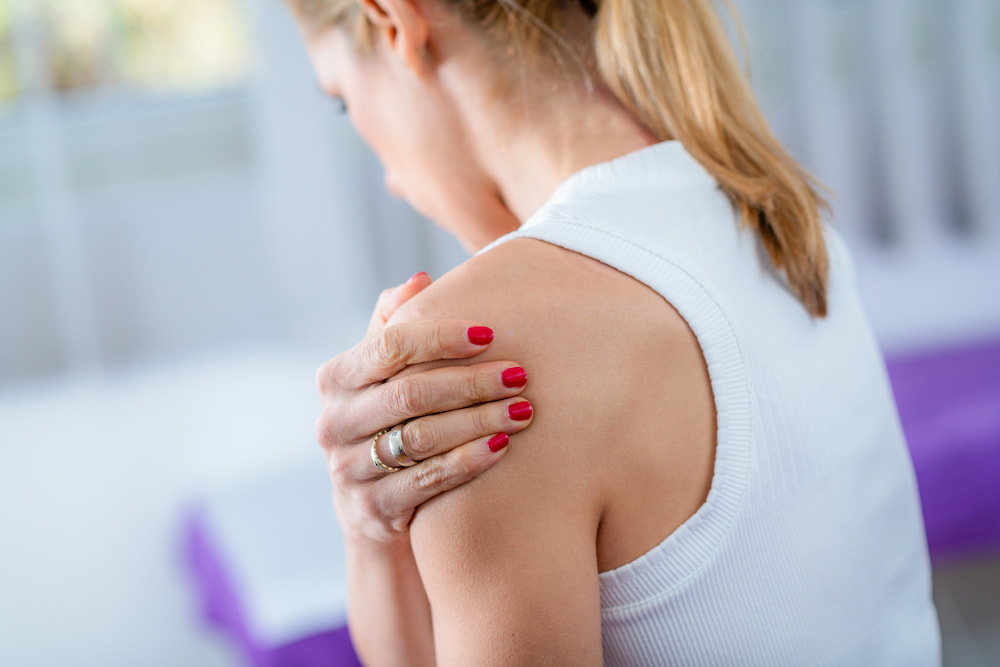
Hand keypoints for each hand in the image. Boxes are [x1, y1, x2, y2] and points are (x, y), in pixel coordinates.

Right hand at [315, 274, 532, 545]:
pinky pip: (428, 480)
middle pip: (410, 393)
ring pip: (422, 438)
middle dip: (471, 381)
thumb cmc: (389, 424)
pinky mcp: (372, 509)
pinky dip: (469, 460)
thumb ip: (395, 327)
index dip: (440, 337)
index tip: (489, 333)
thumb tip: (420, 278)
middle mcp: (333, 422)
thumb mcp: (382, 377)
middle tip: (519, 375)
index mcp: (335, 379)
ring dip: (479, 421)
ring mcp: (348, 470)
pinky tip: (503, 446)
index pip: (389, 346)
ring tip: (524, 410)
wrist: (371, 511)